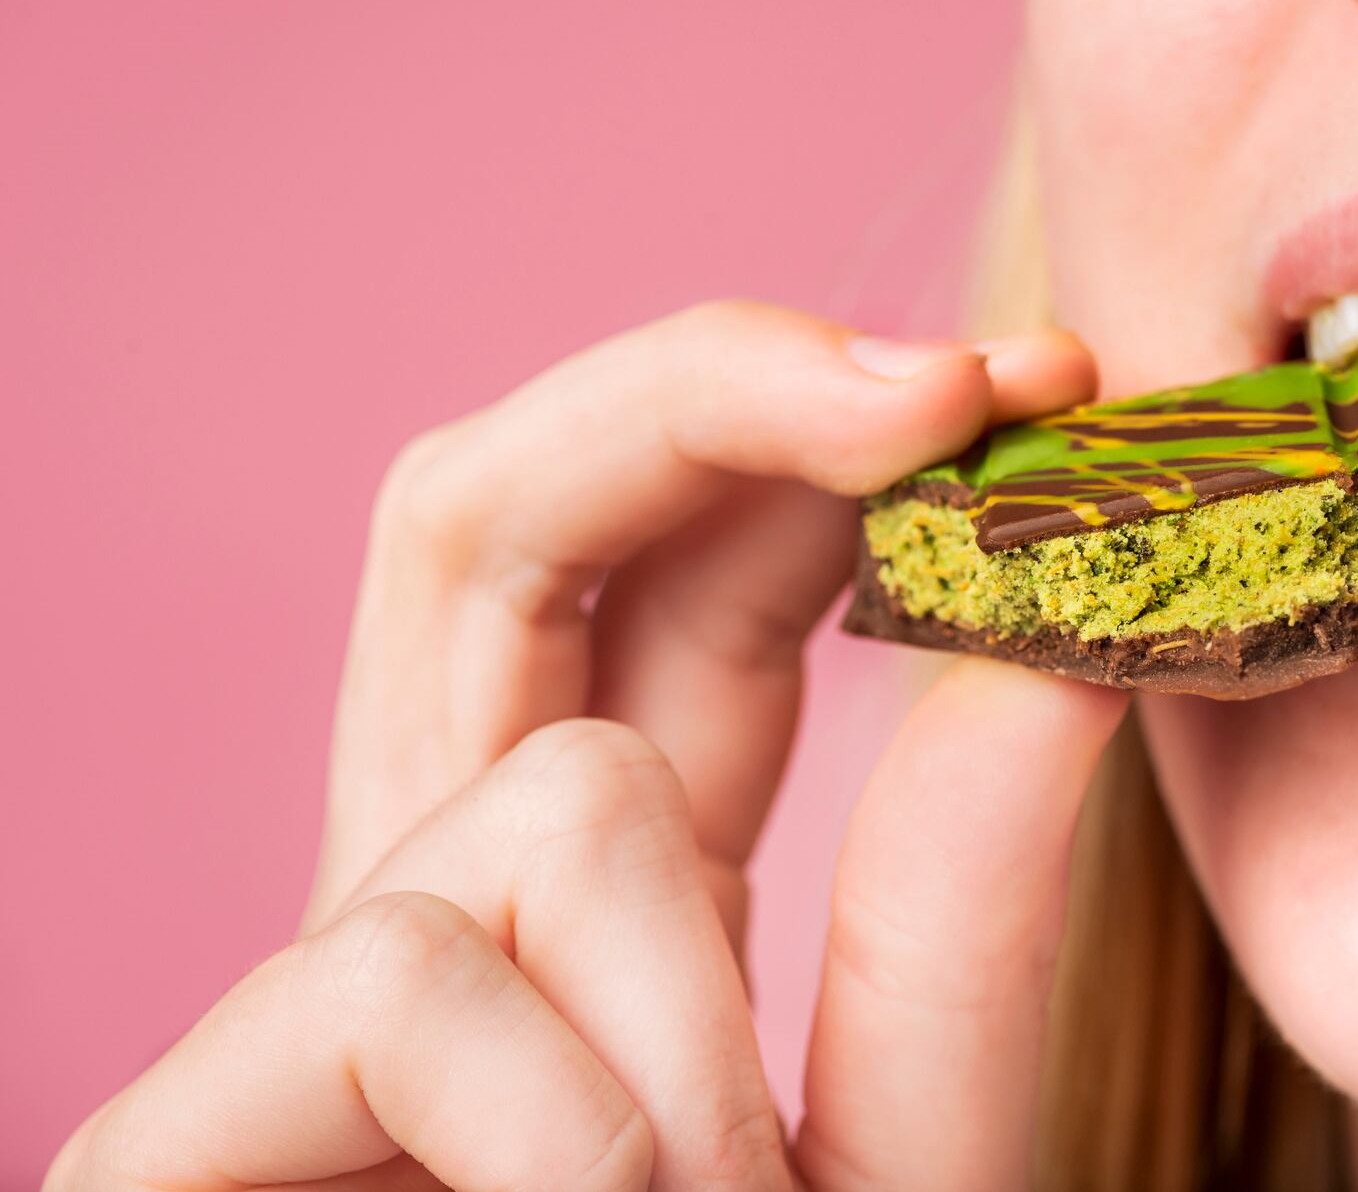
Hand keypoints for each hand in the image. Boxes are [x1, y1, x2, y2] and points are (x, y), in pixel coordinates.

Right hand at [47, 302, 1128, 1190]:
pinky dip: (585, 1132)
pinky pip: (408, 972)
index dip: (814, 427)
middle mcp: (437, 909)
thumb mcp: (907, 1165)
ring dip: (702, 1022)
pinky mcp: (175, 1135)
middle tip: (947, 390)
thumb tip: (1042, 668)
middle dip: (713, 398)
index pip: (665, 575)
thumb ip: (950, 942)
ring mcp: (300, 1018)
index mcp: (606, 907)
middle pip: (487, 516)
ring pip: (531, 785)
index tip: (1027, 383)